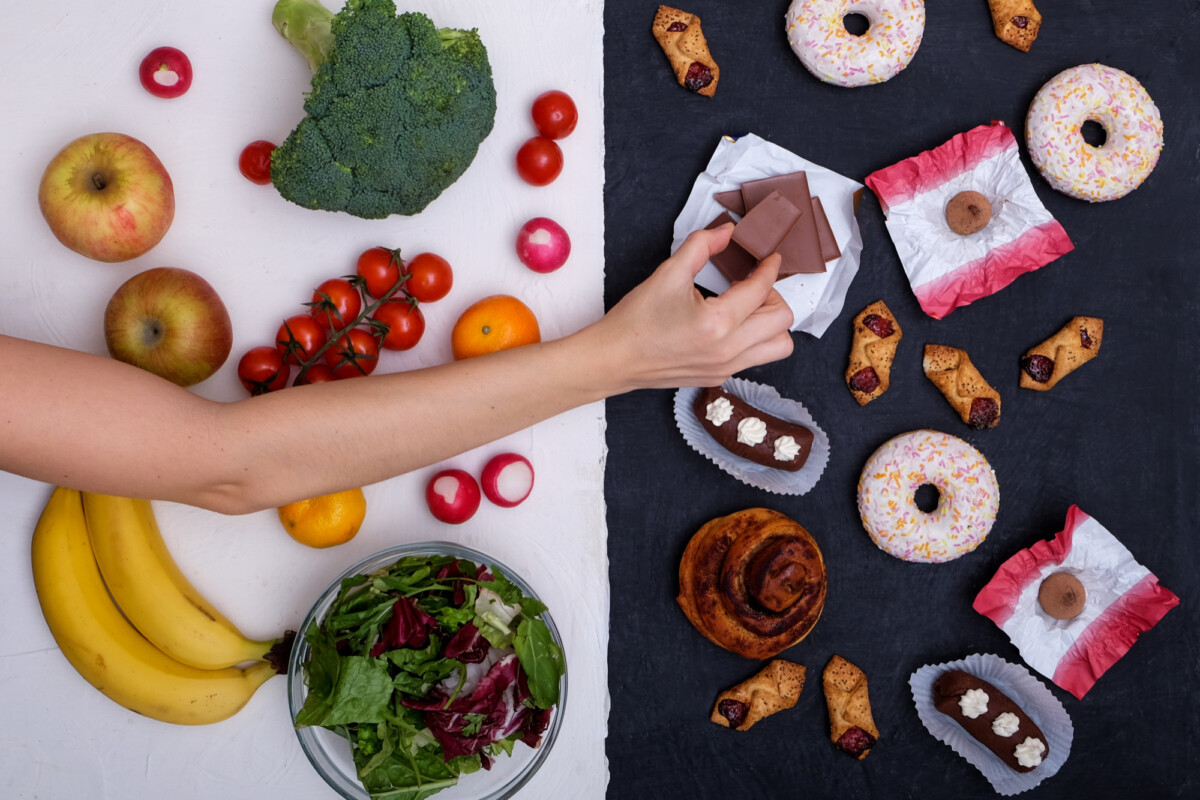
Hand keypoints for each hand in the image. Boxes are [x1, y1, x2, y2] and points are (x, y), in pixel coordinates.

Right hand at [589, 223, 794, 390]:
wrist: (615, 358)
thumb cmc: (636, 320)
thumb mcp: (668, 273)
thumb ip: (702, 245)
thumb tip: (727, 232)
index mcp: (717, 322)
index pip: (761, 290)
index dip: (769, 268)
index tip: (769, 258)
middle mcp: (728, 350)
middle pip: (782, 321)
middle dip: (774, 295)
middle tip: (754, 283)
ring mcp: (726, 367)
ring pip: (779, 346)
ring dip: (772, 323)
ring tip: (748, 308)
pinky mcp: (719, 376)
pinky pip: (756, 357)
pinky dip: (755, 338)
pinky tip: (732, 324)